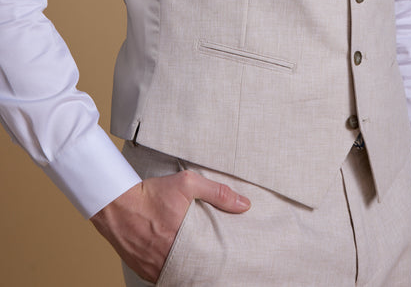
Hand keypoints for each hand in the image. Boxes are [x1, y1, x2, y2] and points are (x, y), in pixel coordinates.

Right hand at [91, 170, 250, 282]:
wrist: (115, 203)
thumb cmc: (151, 192)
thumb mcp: (187, 183)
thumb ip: (217, 193)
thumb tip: (245, 205)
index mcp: (182, 240)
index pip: (208, 262)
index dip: (217, 262)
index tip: (227, 259)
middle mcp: (167, 259)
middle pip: (193, 272)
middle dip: (203, 268)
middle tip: (213, 262)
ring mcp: (153, 268)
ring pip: (177, 276)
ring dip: (187, 271)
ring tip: (196, 262)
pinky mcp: (142, 270)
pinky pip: (162, 277)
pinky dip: (170, 271)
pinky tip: (177, 262)